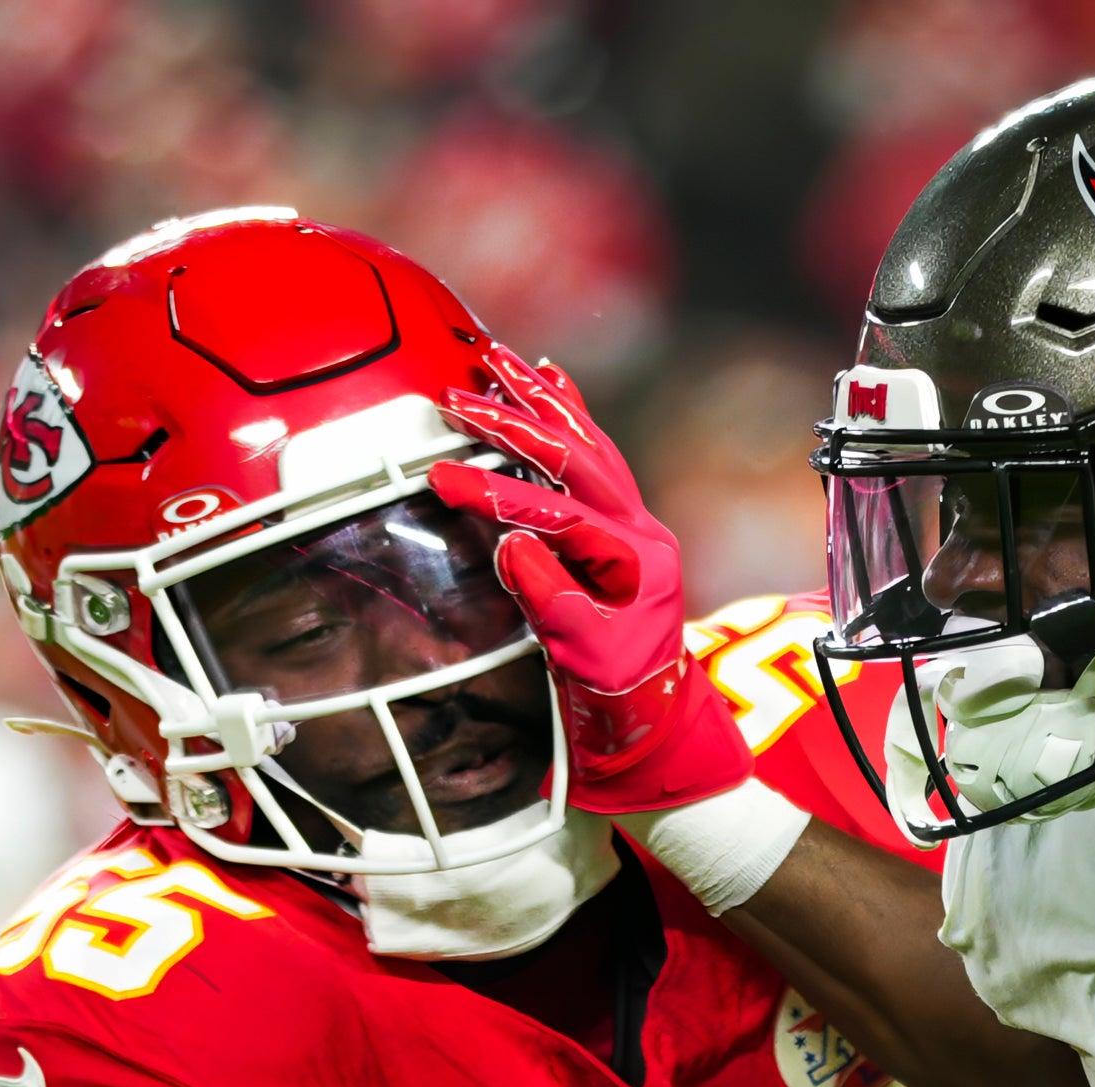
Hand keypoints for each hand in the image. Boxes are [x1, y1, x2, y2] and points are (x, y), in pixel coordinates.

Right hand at [428, 355, 746, 814]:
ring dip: (542, 401)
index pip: (561, 513)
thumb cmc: (621, 694)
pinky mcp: (620, 525)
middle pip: (578, 458)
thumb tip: (511, 543)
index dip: (498, 493)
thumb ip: (551, 600)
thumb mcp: (584, 657)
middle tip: (460, 396)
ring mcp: (635, 522)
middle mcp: (642, 530)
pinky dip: (570, 414)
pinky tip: (550, 378)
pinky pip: (597, 455)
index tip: (441, 479)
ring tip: (501, 359)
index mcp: (638, 560)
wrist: (654, 718)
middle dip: (517, 422)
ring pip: (589, 444)